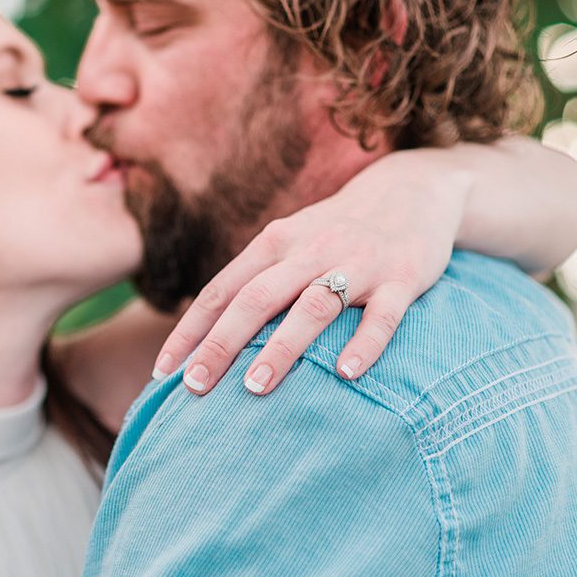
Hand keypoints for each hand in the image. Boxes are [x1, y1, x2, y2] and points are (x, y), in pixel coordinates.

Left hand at [152, 149, 472, 395]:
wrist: (414, 188)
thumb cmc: (337, 229)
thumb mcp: (290, 242)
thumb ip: (255, 280)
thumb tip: (206, 335)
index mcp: (274, 243)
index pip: (220, 291)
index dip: (189, 331)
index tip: (162, 372)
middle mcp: (309, 251)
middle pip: (255, 298)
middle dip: (221, 344)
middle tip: (194, 387)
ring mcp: (357, 263)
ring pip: (312, 305)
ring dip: (282, 347)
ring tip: (256, 388)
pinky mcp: (403, 276)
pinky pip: (383, 315)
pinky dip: (364, 343)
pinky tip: (346, 374)